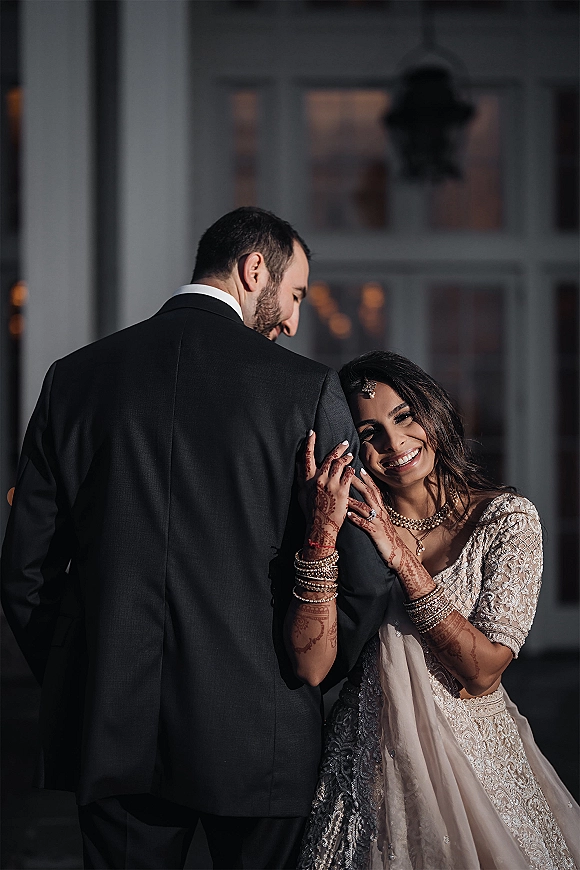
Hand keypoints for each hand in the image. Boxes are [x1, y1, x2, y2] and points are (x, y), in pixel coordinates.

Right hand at [299, 432, 354, 556]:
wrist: (321, 526)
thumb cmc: (310, 512)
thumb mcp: (301, 494)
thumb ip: (301, 479)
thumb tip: (299, 466)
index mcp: (308, 480)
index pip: (307, 457)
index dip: (309, 443)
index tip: (312, 433)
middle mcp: (319, 479)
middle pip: (329, 458)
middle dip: (338, 449)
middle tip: (344, 443)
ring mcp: (331, 484)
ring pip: (340, 464)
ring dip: (346, 458)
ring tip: (350, 455)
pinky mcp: (342, 490)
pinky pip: (348, 475)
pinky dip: (351, 470)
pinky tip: (353, 468)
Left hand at [346, 470, 406, 569]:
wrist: (397, 553)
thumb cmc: (387, 537)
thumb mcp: (382, 520)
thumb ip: (375, 510)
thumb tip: (367, 502)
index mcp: (381, 509)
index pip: (375, 490)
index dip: (368, 479)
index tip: (360, 468)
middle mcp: (380, 513)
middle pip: (369, 494)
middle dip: (358, 483)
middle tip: (348, 474)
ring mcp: (378, 522)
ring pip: (366, 508)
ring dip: (354, 501)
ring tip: (343, 494)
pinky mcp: (375, 533)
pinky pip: (365, 525)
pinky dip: (357, 519)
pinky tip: (348, 516)